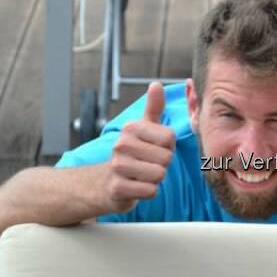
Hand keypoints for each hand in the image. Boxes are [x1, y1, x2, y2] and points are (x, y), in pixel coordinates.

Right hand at [103, 82, 175, 212]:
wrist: (106, 182)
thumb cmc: (133, 153)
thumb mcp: (144, 128)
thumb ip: (154, 107)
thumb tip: (156, 84)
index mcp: (131, 128)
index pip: (169, 137)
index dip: (167, 147)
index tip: (154, 148)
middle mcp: (121, 144)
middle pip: (167, 157)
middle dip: (162, 164)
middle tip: (148, 164)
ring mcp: (118, 166)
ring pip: (159, 174)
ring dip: (156, 178)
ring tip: (142, 175)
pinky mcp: (117, 188)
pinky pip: (151, 191)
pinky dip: (148, 191)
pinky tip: (137, 186)